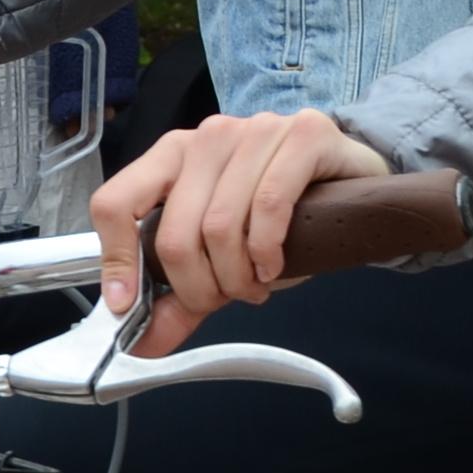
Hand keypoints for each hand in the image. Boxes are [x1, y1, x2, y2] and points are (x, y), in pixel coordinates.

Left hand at [93, 109, 390, 349]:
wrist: (356, 183)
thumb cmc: (285, 216)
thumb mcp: (223, 258)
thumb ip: (181, 297)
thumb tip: (142, 343)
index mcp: (173, 157)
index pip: (116, 201)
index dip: (117, 260)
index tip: (128, 305)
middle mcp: (209, 136)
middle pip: (175, 233)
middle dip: (199, 287)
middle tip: (225, 300)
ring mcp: (256, 130)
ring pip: (220, 225)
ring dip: (237, 276)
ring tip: (256, 285)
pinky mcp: (303, 134)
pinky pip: (268, 205)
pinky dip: (266, 251)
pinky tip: (275, 266)